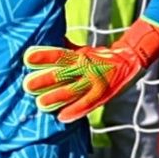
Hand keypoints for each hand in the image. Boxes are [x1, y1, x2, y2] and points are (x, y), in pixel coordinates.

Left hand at [23, 19, 158, 124]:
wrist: (131, 60)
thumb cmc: (98, 56)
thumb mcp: (81, 50)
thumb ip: (63, 50)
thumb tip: (42, 39)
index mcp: (80, 55)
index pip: (59, 54)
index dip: (44, 56)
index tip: (27, 58)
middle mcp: (86, 68)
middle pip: (63, 74)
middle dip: (45, 80)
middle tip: (28, 85)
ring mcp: (95, 82)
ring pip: (73, 91)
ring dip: (56, 98)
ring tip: (40, 103)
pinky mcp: (103, 95)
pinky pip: (88, 104)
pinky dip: (75, 111)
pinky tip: (61, 118)